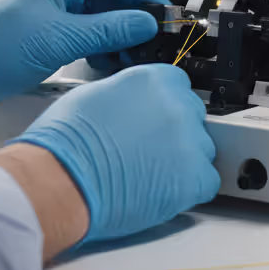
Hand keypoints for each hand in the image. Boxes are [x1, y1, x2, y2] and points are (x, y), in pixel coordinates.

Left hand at [0, 0, 168, 135]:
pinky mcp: (44, 37)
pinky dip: (99, 49)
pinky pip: (83, 37)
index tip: (161, 13)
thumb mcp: (59, 38)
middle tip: (151, 39)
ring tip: (130, 55)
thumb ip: (107, 30)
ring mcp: (48, 14)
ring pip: (97, 19)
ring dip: (115, 37)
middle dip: (131, 18)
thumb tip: (144, 24)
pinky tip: (107, 63)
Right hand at [11, 65, 219, 243]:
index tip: (154, 121)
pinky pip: (207, 181)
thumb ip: (128, 94)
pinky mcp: (193, 178)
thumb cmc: (65, 143)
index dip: (163, 107)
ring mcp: (189, 142)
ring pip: (202, 149)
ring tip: (149, 174)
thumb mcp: (95, 94)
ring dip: (183, 160)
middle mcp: (177, 106)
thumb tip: (134, 104)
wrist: (60, 180)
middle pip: (192, 117)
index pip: (179, 86)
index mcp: (155, 79)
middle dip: (174, 133)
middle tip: (147, 150)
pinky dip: (190, 188)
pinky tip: (162, 190)